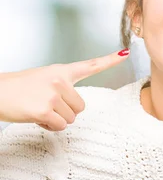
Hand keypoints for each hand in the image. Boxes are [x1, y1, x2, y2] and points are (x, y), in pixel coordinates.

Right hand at [0, 50, 129, 130]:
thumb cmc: (18, 89)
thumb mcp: (43, 79)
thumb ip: (62, 87)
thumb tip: (75, 106)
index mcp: (61, 71)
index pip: (90, 65)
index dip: (110, 60)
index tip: (126, 52)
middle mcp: (60, 81)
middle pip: (81, 107)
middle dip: (65, 111)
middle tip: (45, 104)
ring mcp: (53, 95)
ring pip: (71, 118)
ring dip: (56, 119)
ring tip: (38, 108)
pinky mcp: (45, 110)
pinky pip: (60, 126)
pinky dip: (49, 126)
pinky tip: (36, 117)